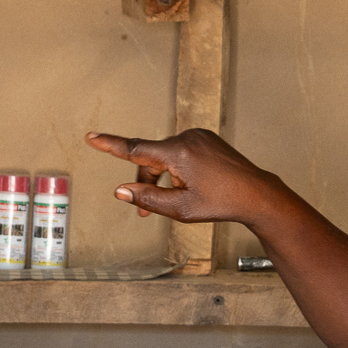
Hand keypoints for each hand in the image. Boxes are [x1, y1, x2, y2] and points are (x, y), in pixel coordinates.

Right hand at [85, 129, 290, 226]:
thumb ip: (147, 198)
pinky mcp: (205, 138)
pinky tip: (191, 184)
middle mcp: (187, 138)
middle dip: (147, 181)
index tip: (92, 137)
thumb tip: (120, 191)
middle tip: (146, 212)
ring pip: (165, 156)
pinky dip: (177, 168)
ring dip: (163, 176)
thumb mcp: (180, 208)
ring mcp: (198, 136)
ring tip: (179, 197)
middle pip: (151, 158)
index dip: (110, 145)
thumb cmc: (221, 202)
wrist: (256, 194)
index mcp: (178, 153)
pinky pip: (180, 152)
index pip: (135, 149)